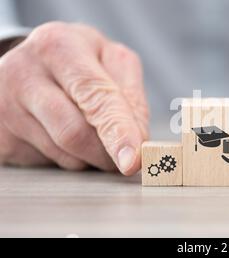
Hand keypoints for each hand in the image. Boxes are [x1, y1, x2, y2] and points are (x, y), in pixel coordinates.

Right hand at [0, 22, 149, 175]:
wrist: (32, 62)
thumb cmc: (81, 62)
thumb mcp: (112, 62)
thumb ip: (132, 98)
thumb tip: (139, 142)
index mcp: (60, 47)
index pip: (95, 97)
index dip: (117, 132)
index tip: (132, 161)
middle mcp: (25, 72)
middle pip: (74, 133)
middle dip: (107, 153)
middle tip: (124, 157)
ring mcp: (6, 106)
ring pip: (62, 154)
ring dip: (89, 157)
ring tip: (90, 133)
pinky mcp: (0, 136)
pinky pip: (45, 163)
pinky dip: (67, 158)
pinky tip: (63, 137)